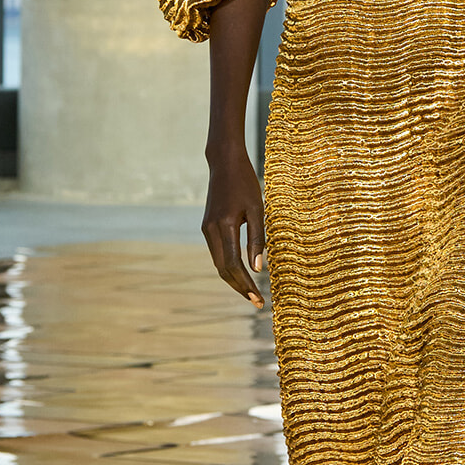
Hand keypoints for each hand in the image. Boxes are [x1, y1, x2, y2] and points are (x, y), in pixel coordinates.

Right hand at [202, 142, 265, 307]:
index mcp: (224, 225)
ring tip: (251, 291)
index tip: (258, 299)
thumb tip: (258, 269)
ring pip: (218, 263)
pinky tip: (243, 272)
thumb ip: (257, 239)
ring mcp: (206, 229)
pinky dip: (229, 266)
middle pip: (223, 269)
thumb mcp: (257, 209)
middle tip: (257, 301)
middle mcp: (210, 230)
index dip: (246, 285)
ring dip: (234, 279)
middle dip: (240, 287)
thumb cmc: (245, 183)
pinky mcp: (207, 226)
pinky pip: (217, 253)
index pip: (233, 265)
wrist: (224, 162)